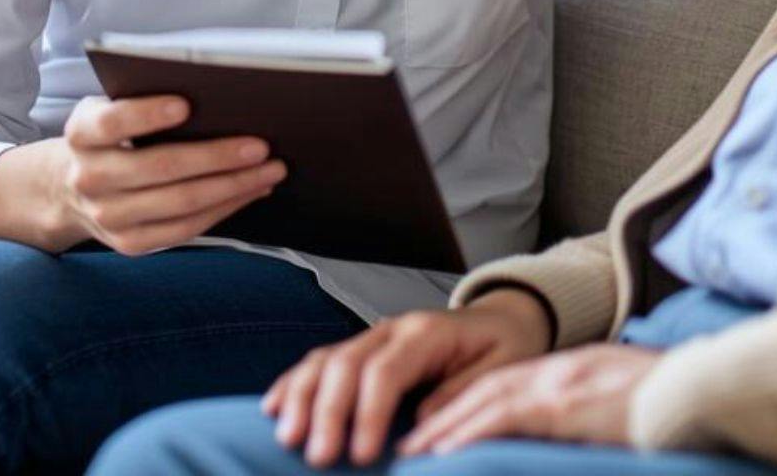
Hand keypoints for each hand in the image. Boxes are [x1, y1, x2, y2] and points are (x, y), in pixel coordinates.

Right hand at [0, 95, 285, 254]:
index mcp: (81, 134)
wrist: (68, 190)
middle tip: (260, 145)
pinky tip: (251, 191)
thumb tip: (215, 95)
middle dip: (216, 156)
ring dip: (233, 186)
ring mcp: (108, 217)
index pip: (110, 123)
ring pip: (180, 203)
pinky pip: (186, 229)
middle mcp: (88, 178)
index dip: (146, 114)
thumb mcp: (108, 110)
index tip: (185, 104)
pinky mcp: (130, 243)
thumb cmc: (108, 137)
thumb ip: (142, 102)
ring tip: (271, 170)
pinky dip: (224, 208)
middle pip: (159, 167)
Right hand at [263, 290, 552, 467]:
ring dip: (300, 398)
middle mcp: (391, 329)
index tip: (360, 455)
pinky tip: (272, 408)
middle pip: (345, 364)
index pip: (386, 370)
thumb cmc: (504, 348)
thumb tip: (424, 421)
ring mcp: (371, 336)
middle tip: (318, 457)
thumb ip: (465, 392)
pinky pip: (318, 361)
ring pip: (324, 360)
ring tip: (287, 438)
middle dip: (328, 412)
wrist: (501, 319)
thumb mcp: (503, 368)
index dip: (368, 413)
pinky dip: (293, 384)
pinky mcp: (360, 349)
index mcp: (427, 332)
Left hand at [397, 343, 661, 457]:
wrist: (705, 388)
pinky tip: (446, 450)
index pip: (507, 386)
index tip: (439, 427)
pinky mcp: (566, 406)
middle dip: (446, 416)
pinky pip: (506, 418)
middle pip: (487, 390)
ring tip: (414, 452)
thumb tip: (577, 429)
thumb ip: (589, 412)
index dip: (468, 405)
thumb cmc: (675, 401)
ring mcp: (562, 386)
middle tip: (410, 444)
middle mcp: (559, 372)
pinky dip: (472, 432)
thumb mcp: (622, 403)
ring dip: (447, 427)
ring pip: (487, 402)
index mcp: (571, 371)